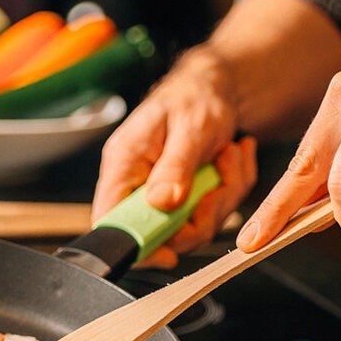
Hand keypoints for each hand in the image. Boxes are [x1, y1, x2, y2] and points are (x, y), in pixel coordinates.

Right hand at [93, 46, 256, 268]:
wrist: (214, 87)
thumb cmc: (195, 97)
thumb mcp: (190, 127)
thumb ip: (175, 166)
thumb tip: (162, 203)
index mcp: (123, 164)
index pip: (109, 220)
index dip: (134, 244)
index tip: (168, 253)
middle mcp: (136, 184)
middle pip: (158, 233)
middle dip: (200, 215)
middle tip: (220, 178)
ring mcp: (160, 195)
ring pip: (191, 227)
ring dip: (222, 197)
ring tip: (229, 157)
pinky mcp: (183, 199)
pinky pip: (209, 216)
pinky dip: (230, 191)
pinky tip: (230, 161)